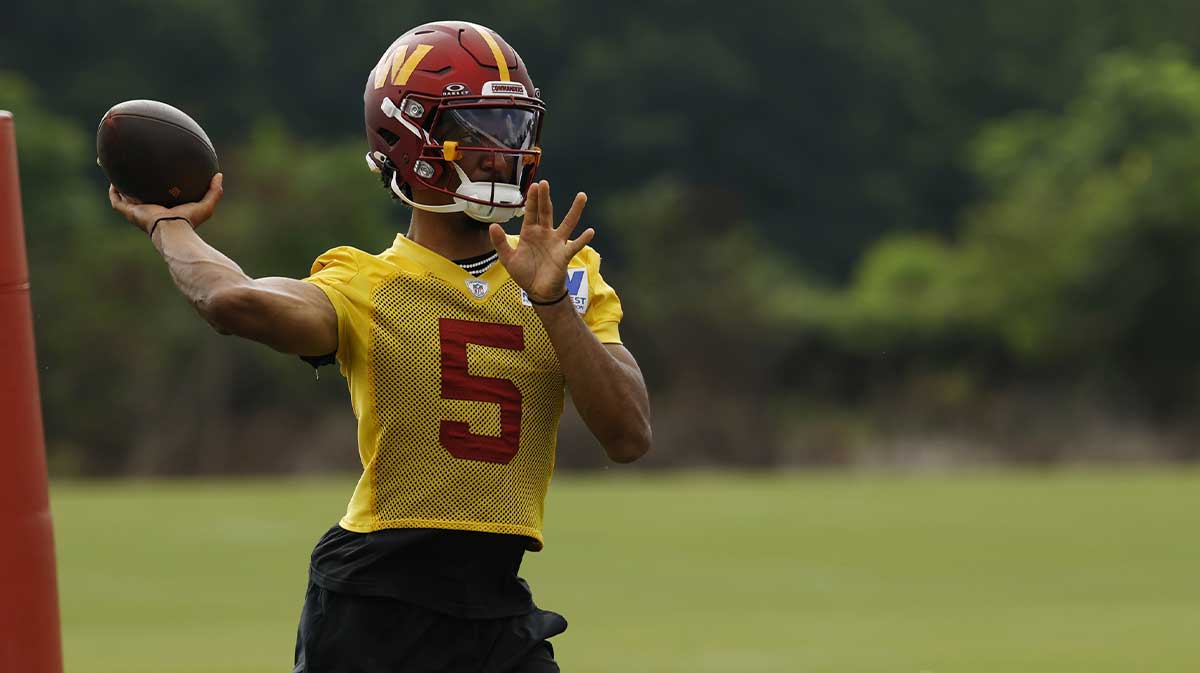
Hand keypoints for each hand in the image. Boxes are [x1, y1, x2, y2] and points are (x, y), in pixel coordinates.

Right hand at [109, 173, 223, 234]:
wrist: (174, 230)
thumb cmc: (189, 221)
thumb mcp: (205, 205)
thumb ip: (214, 191)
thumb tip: (219, 175)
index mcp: (163, 210)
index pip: (156, 198)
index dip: (153, 189)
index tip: (153, 177)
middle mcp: (148, 212)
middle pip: (136, 197)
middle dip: (132, 186)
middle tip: (128, 171)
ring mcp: (137, 213)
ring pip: (122, 198)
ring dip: (117, 187)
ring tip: (113, 173)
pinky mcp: (130, 213)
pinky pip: (117, 201)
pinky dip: (113, 192)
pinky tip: (112, 180)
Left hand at [489, 180, 593, 302]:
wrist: (538, 292)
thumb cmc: (525, 274)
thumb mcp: (508, 258)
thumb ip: (500, 242)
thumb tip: (493, 225)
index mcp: (530, 233)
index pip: (531, 212)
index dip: (532, 200)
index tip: (533, 185)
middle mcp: (545, 234)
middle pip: (546, 212)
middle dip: (545, 198)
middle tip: (544, 183)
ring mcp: (556, 243)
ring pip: (568, 223)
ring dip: (575, 210)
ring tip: (582, 196)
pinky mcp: (564, 255)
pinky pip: (575, 245)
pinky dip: (583, 239)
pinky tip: (590, 231)